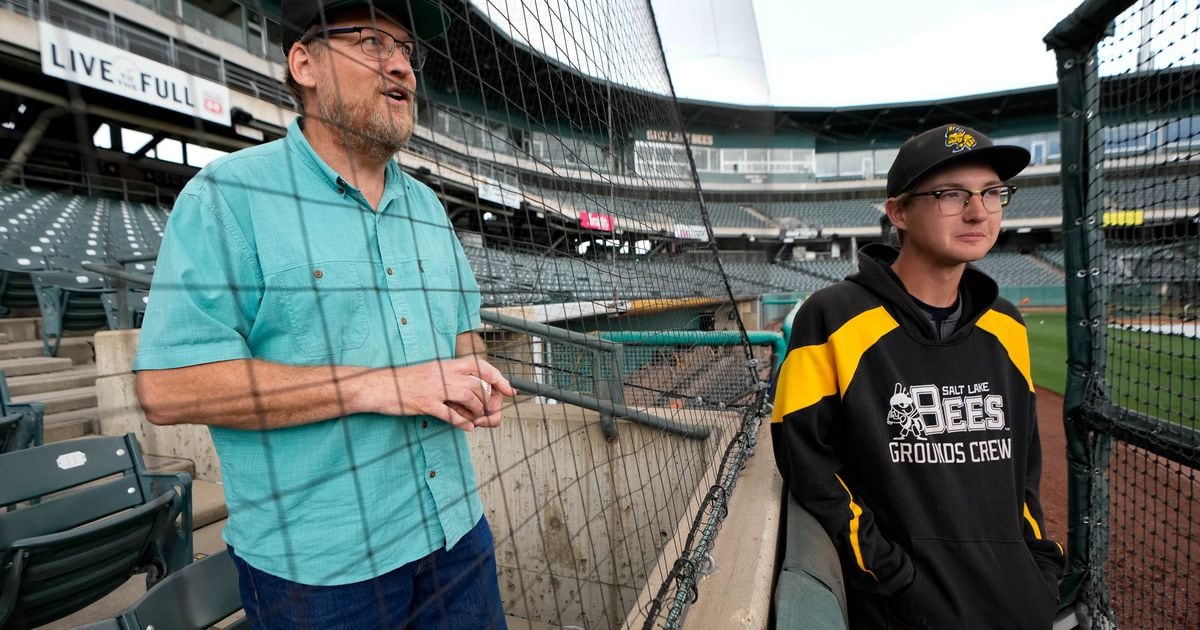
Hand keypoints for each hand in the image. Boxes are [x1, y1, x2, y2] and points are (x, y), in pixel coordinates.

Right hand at [359, 358, 515, 430]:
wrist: (379, 385)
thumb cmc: (404, 381)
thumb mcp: (430, 372)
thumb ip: (450, 378)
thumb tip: (470, 391)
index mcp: (446, 365)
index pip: (480, 366)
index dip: (498, 378)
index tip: (510, 390)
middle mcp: (443, 374)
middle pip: (478, 386)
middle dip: (489, 403)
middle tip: (491, 414)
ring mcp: (435, 388)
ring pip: (469, 398)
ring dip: (478, 412)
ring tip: (477, 421)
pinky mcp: (425, 403)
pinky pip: (450, 414)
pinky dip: (462, 422)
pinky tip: (467, 428)